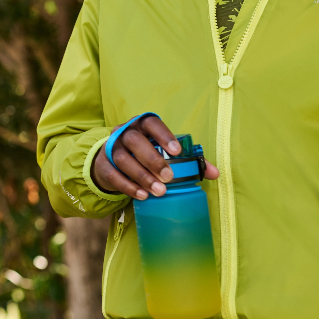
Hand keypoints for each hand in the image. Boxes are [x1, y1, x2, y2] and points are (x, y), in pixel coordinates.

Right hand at [91, 115, 218, 199]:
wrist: (112, 160)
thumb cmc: (145, 152)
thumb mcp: (163, 151)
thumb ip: (188, 160)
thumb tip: (214, 173)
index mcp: (141, 125)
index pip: (151, 123)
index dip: (163, 135)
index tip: (176, 152)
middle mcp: (124, 132)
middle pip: (134, 141)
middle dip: (152, 159)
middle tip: (169, 177)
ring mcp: (111, 148)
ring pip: (123, 159)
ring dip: (142, 176)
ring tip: (159, 191)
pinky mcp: (104, 165)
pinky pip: (113, 175)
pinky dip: (128, 186)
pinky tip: (142, 195)